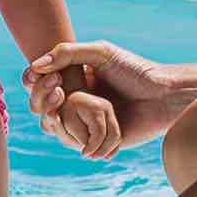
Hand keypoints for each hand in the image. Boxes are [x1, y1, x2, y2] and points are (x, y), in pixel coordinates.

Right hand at [23, 41, 185, 148]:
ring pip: (52, 127)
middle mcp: (74, 102)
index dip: (32, 82)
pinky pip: (72, 143)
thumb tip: (35, 65)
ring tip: (61, 108)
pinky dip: (71, 134)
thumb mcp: (101, 53)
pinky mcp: (94, 142)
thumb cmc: (135, 71)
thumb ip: (67, 53)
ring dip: (52, 119)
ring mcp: (83, 123)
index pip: (40, 83)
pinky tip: (72, 120)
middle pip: (40, 106)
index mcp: (73, 80)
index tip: (36, 77)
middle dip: (41, 99)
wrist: (163, 98)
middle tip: (58, 90)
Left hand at [51, 90, 121, 159]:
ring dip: (108, 150)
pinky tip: (105, 156)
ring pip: (117, 136)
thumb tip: (89, 149)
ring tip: (95, 156)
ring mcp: (110, 111)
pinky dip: (112, 147)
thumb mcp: (65, 127)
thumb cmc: (63, 118)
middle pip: (113, 135)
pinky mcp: (111, 117)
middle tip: (91, 158)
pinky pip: (117, 135)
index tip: (83, 154)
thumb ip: (78, 138)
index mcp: (93, 107)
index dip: (93, 147)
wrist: (66, 106)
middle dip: (103, 150)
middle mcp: (105, 106)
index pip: (99, 132)